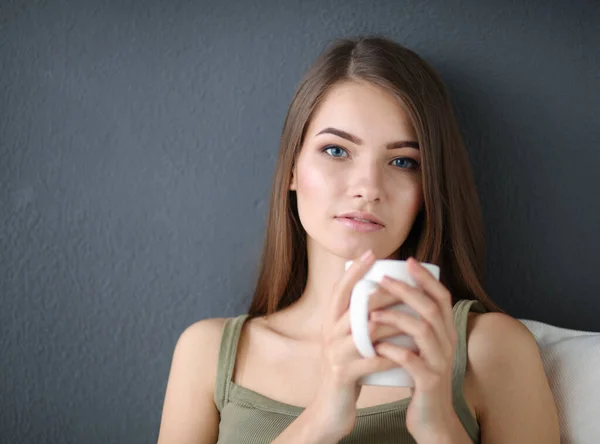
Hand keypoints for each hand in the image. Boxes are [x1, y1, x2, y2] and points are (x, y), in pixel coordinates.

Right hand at [309, 249, 406, 439]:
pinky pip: (374, 360)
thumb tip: (375, 290)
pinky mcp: (344, 374)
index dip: (355, 270)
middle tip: (406, 286)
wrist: (330, 407)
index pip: (340, 290)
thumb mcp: (346, 340)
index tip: (372, 252)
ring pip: (369, 331)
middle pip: (357, 306)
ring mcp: (336, 353)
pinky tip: (411, 352)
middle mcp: (330, 333)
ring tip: (416, 317)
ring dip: (394, 323)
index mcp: (330, 322)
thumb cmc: (346, 368)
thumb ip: (355, 319)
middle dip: (384, 294)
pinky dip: (395, 355)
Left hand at [371, 257, 460, 442]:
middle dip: (407, 290)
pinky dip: (392, 350)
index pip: (442, 297)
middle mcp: (448, 344)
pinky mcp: (429, 382)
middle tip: (383, 279)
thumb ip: (417, 325)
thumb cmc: (422, 377)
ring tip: (371, 312)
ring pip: (423, 330)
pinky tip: (377, 345)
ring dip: (396, 317)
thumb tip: (395, 294)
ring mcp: (440, 363)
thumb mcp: (425, 348)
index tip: (408, 261)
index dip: (426, 278)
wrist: (432, 419)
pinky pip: (411, 360)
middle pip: (431, 309)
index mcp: (446, 332)